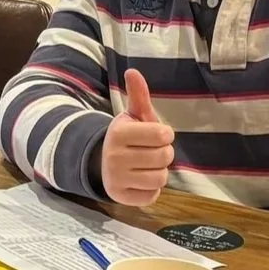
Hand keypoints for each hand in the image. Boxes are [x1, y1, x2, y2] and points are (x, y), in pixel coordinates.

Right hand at [100, 69, 176, 205]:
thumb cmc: (128, 137)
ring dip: (159, 171)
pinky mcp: (121, 198)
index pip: (163, 135)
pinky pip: (153, 195)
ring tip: (146, 166)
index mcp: (119, 133)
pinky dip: (151, 189)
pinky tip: (140, 180)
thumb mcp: (133, 116)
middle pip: (165, 157)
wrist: (104, 163)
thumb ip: (138, 95)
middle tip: (150, 151)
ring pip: (161, 178)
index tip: (156, 134)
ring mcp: (117, 179)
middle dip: (163, 153)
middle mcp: (114, 156)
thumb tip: (133, 71)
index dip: (165, 134)